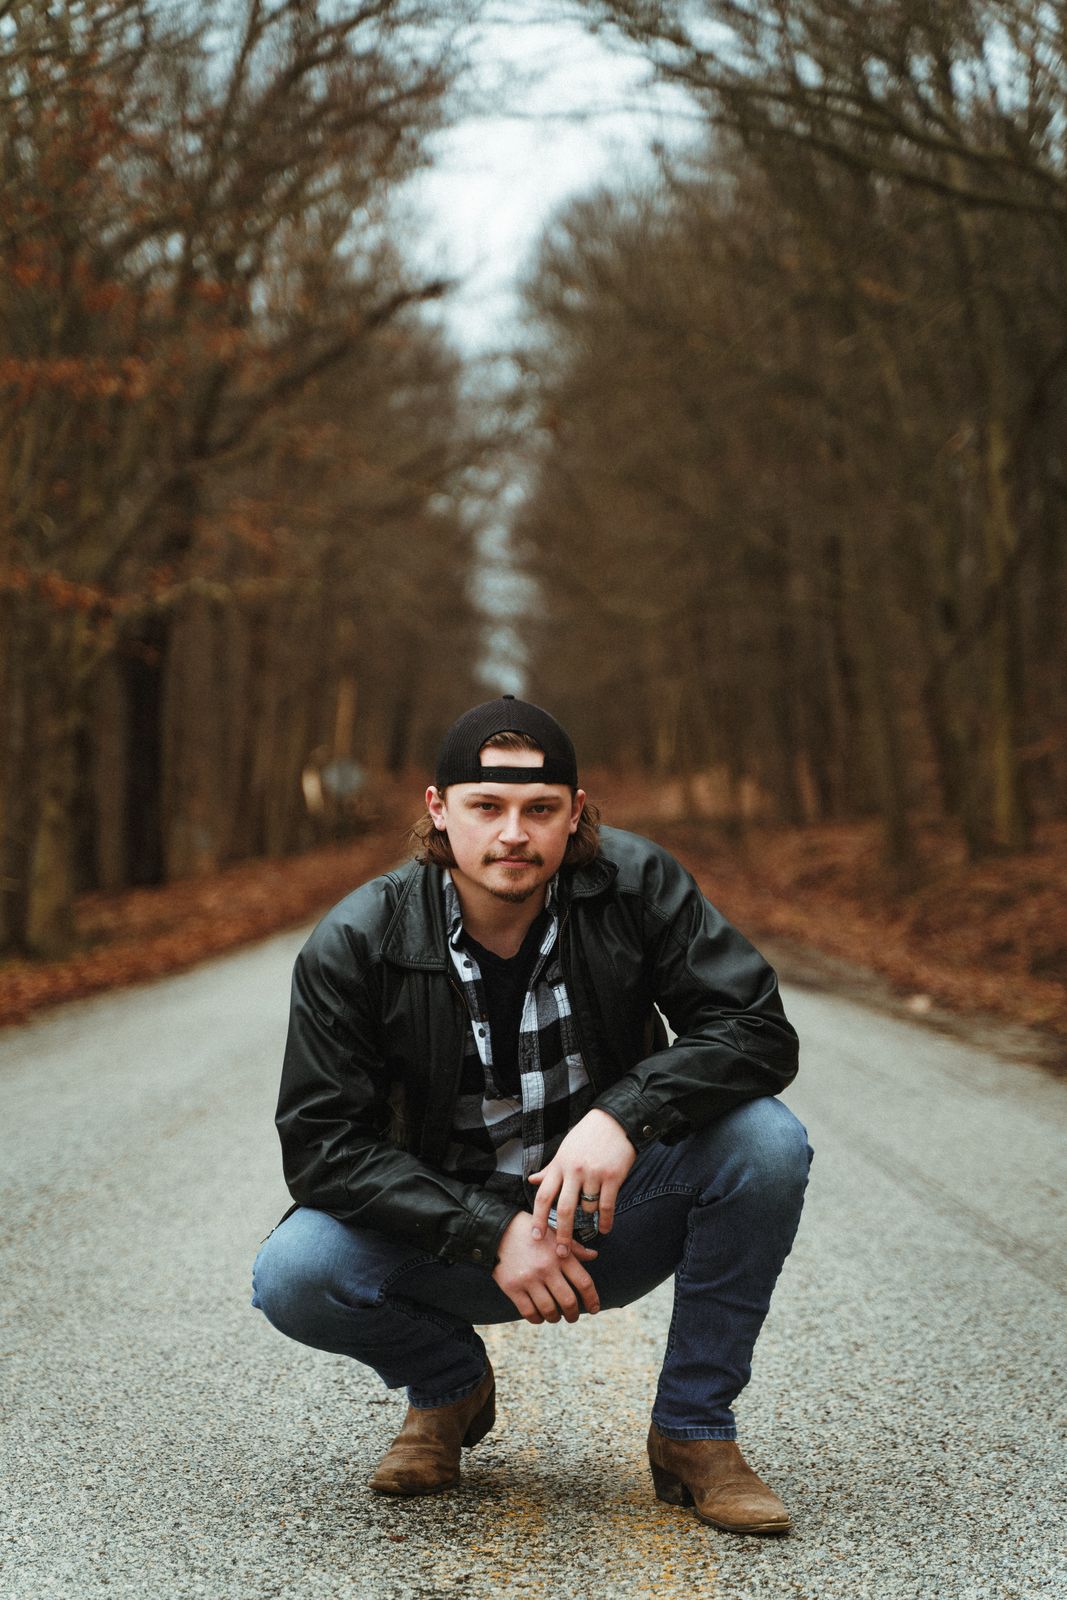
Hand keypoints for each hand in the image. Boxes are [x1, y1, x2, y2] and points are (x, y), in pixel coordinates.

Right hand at [492, 1213, 599, 1324]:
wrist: (498, 1230)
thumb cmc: (531, 1233)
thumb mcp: (555, 1234)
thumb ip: (574, 1248)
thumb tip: (594, 1256)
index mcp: (560, 1255)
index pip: (584, 1282)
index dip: (592, 1299)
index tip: (594, 1308)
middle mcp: (546, 1268)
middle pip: (568, 1301)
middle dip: (574, 1314)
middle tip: (573, 1317)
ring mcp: (529, 1279)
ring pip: (549, 1310)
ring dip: (555, 1318)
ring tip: (556, 1317)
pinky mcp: (512, 1288)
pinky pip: (529, 1312)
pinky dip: (537, 1319)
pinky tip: (539, 1316)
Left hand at [528, 1108, 636, 1254]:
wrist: (614, 1120)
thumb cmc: (587, 1136)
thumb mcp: (564, 1150)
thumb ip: (550, 1169)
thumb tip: (531, 1180)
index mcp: (560, 1165)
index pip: (544, 1196)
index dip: (538, 1218)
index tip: (536, 1236)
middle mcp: (574, 1170)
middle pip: (564, 1209)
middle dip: (561, 1234)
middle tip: (561, 1253)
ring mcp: (594, 1173)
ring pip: (587, 1207)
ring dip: (588, 1217)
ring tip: (591, 1218)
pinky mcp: (612, 1176)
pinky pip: (607, 1205)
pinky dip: (605, 1221)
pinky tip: (604, 1229)